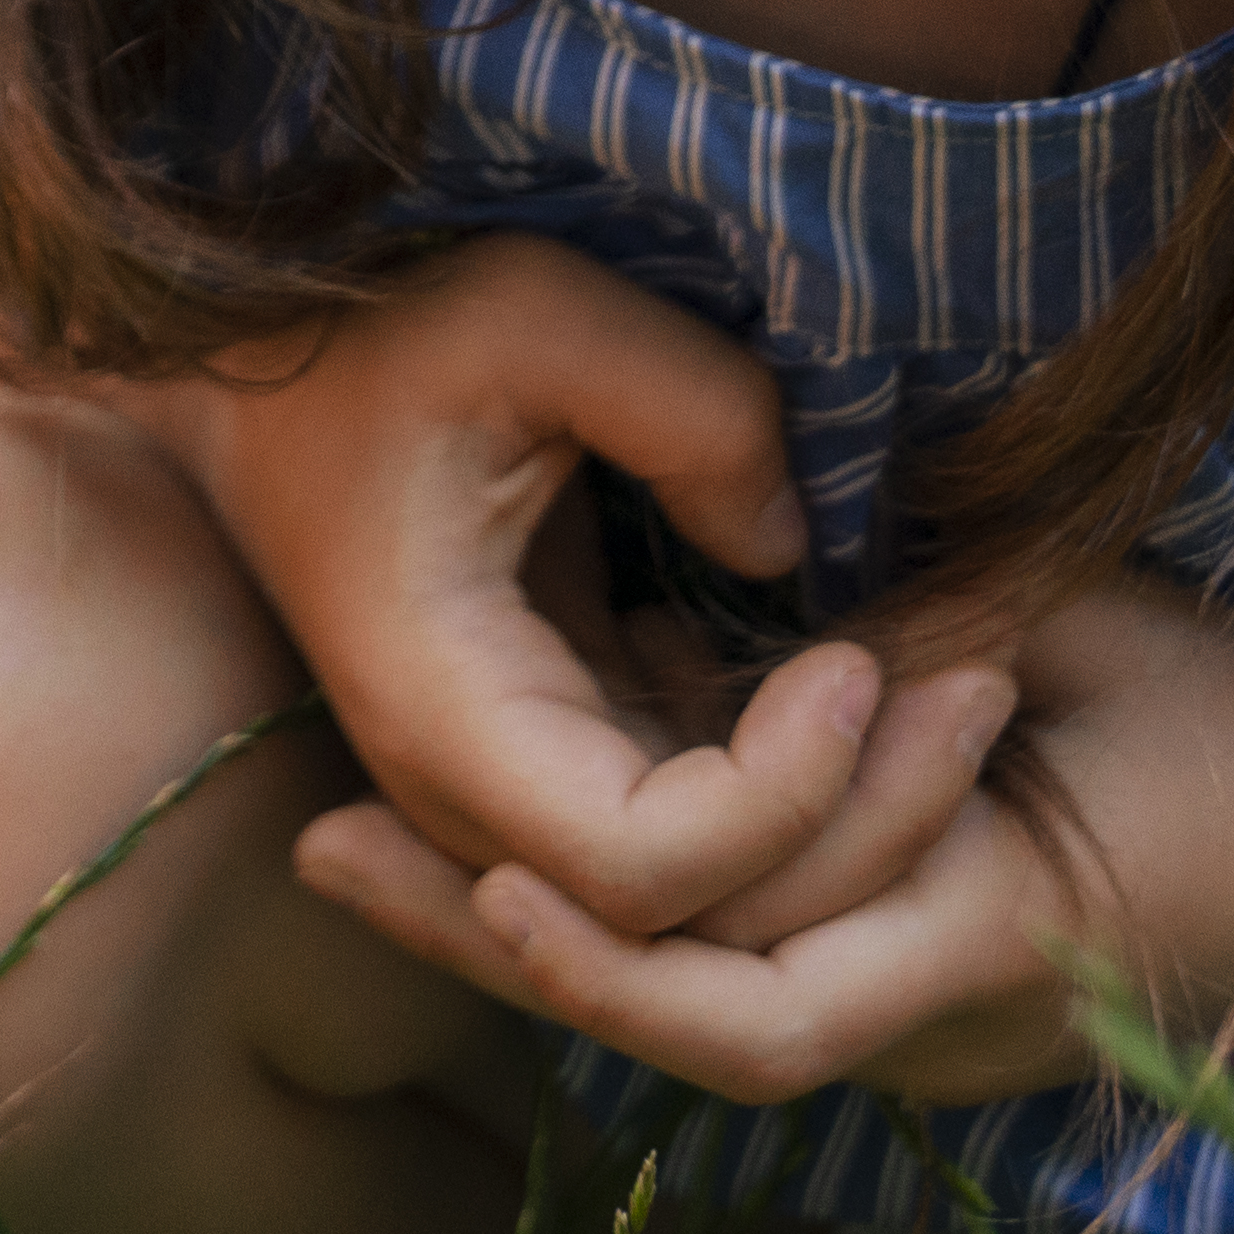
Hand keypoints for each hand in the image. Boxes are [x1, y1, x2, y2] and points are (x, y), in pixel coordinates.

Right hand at [163, 230, 922, 941]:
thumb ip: (686, 407)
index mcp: (444, 714)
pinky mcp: (561, 751)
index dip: (778, 802)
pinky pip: (698, 834)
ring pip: (709, 900)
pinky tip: (887, 680)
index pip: (644, 875)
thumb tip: (793, 543)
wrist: (252, 374)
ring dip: (851, 820)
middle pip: (697, 925)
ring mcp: (516, 790)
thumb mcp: (528, 308)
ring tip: (970, 689)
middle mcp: (471, 798)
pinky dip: (803, 783)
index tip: (858, 661)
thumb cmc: (370, 326)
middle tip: (982, 689)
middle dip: (861, 833)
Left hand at [298, 574, 1233, 1115]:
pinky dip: (617, 890)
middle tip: (317, 833)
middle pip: (668, 1023)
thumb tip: (760, 600)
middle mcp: (925, 1023)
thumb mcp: (1093, 627)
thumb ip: (928, 630)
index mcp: (981, 948)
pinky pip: (735, 949)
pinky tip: (487, 806)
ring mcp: (911, 1010)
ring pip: (684, 992)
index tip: (478, 862)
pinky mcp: (903, 968)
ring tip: (351, 822)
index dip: (606, 960)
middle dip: (488, 941)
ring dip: (525, 918)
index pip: (752, 1017)